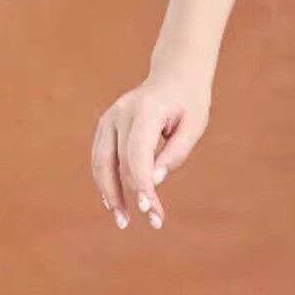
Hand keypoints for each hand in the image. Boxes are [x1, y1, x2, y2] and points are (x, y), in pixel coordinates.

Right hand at [91, 67, 210, 231]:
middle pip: (117, 162)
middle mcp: (121, 113)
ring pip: (101, 163)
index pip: (137, 154)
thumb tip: (154, 181)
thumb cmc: (188, 102)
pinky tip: (114, 201)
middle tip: (150, 220)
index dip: (141, 184)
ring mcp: (109, 118)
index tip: (150, 209)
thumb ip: (175, 153)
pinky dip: (105, 181)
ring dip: (110, 193)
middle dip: (130, 194)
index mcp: (146, 110)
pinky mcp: (105, 126)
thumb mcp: (194, 125)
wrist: (174, 75)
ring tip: (122, 219)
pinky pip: (100, 159)